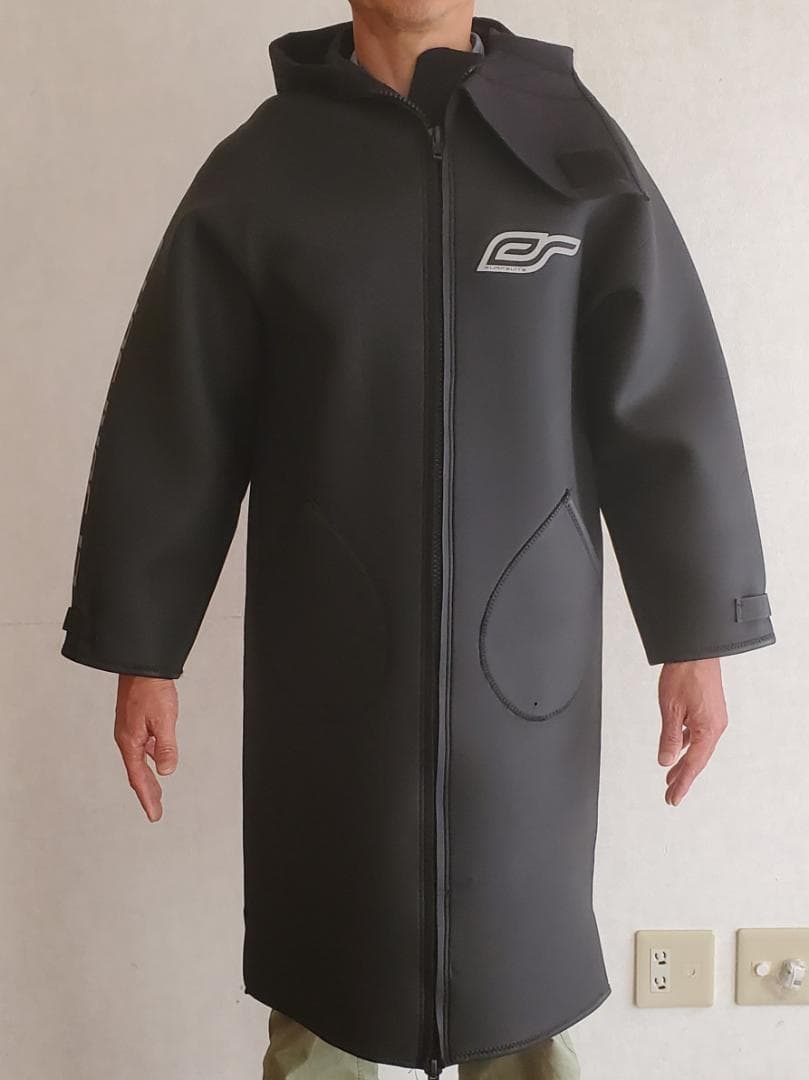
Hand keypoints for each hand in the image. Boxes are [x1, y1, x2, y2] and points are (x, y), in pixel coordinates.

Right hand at [114, 674, 178, 821]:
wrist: (141, 664)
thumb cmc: (151, 688)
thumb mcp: (164, 719)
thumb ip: (166, 746)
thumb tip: (167, 771)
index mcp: (130, 741)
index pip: (138, 777)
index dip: (147, 797)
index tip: (154, 814)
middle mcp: (127, 738)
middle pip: (137, 772)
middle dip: (147, 793)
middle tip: (155, 811)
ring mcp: (129, 730)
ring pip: (139, 760)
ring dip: (148, 777)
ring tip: (156, 792)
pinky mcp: (134, 721)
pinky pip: (142, 747)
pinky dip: (149, 758)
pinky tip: (157, 758)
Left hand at [657, 658, 727, 805]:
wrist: (695, 650)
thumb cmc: (685, 673)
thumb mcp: (671, 709)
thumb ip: (669, 738)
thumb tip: (666, 761)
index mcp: (708, 729)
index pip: (694, 764)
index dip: (682, 783)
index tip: (673, 798)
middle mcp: (715, 725)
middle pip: (697, 759)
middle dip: (683, 778)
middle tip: (671, 795)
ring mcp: (713, 717)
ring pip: (697, 747)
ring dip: (684, 762)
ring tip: (671, 777)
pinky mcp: (709, 710)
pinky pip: (697, 734)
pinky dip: (686, 744)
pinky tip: (677, 749)